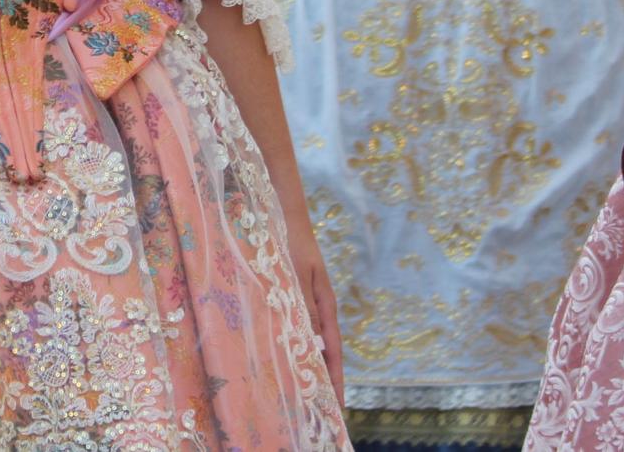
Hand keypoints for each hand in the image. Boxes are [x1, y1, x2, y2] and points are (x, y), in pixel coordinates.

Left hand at [284, 211, 346, 408]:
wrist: (286, 216)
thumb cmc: (290, 242)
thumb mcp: (296, 275)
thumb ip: (303, 304)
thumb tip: (312, 338)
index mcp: (324, 304)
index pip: (333, 349)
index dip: (336, 377)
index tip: (337, 404)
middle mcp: (318, 307)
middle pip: (324, 350)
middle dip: (325, 378)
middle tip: (322, 408)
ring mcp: (307, 302)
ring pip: (310, 340)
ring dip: (310, 363)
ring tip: (305, 392)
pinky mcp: (294, 295)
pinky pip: (298, 326)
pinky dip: (296, 343)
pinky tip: (286, 355)